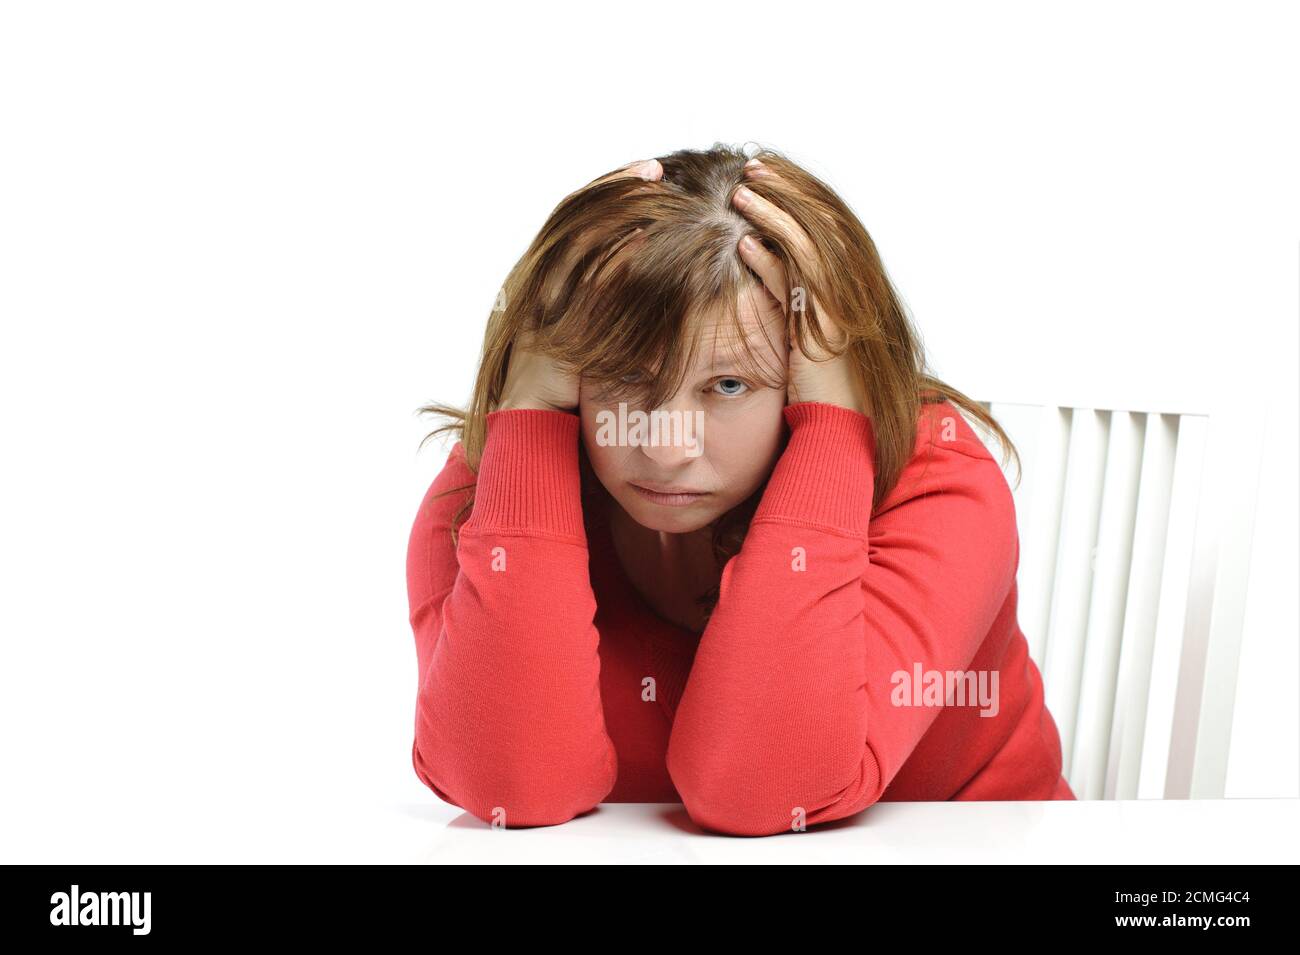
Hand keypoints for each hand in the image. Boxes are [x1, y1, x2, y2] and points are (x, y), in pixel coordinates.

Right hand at [498, 158, 664, 413]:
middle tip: (654, 167)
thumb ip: (603, 293)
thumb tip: (642, 266)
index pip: (577, 213)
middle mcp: (542, 275)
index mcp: (547, 270)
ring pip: (580, 237)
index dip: (609, 188)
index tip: (645, 169)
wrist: (531, 414)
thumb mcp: (584, 321)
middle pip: (577, 214)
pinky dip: (615, 256)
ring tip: (654, 188)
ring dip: (618, 210)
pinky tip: (644, 238)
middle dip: (617, 187)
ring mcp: (546, 295)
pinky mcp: (555, 320)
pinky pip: (588, 281)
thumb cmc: (565, 372)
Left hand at [731, 161, 869, 416]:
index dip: (796, 189)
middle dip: (786, 189)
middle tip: (752, 168)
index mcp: (847, 276)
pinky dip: (768, 261)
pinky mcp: (822, 326)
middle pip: (819, 219)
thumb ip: (789, 283)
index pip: (823, 216)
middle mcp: (850, 285)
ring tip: (741, 194)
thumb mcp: (802, 318)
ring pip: (806, 244)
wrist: (839, 419)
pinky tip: (744, 245)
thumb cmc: (817, 375)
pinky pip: (794, 284)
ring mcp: (839, 304)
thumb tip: (755, 246)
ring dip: (773, 215)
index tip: (766, 171)